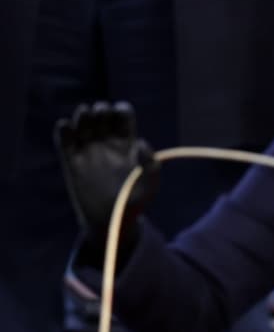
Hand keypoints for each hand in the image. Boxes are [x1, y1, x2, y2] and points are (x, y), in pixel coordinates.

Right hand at [54, 102, 158, 267]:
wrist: (110, 221)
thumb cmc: (134, 204)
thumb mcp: (150, 186)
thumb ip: (151, 165)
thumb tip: (139, 142)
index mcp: (127, 144)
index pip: (122, 115)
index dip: (120, 109)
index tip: (119, 115)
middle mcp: (106, 144)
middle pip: (101, 115)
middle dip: (100, 109)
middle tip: (100, 116)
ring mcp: (88, 152)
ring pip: (83, 123)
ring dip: (82, 114)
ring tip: (84, 119)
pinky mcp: (71, 162)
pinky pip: (64, 140)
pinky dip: (63, 129)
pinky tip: (66, 126)